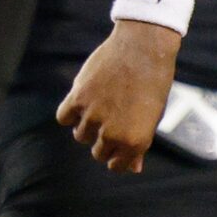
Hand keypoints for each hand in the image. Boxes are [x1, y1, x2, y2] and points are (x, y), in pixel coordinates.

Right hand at [57, 20, 180, 172]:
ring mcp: (93, 116)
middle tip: (114, 119)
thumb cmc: (152, 83)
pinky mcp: (78, 98)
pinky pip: (64, 117)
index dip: (117, 157)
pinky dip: (70, 113)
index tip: (119, 145)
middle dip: (104, 141)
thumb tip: (134, 169)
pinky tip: (83, 101)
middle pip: (98, 152)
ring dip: (88, 126)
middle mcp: (113, 134)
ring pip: (81, 136)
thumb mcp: (152, 117)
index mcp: (135, 142)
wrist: (144, 48)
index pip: (116, 166)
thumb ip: (140, 144)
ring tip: (103, 105)